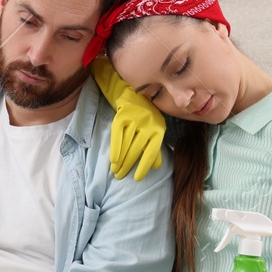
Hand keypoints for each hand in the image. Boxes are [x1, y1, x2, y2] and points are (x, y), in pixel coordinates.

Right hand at [90, 57, 165, 180]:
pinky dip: (115, 147)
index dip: (144, 166)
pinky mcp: (122, 115)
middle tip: (120, 176)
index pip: (152, 151)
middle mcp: (148, 124)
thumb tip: (157, 166)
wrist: (133, 93)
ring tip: (115, 171)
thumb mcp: (155, 129)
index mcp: (158, 129)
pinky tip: (112, 159)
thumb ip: (155, 147)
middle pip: (136, 149)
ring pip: (126, 143)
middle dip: (128, 165)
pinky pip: (117, 135)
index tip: (136, 178)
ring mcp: (135, 119)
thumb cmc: (146, 115)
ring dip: (120, 159)